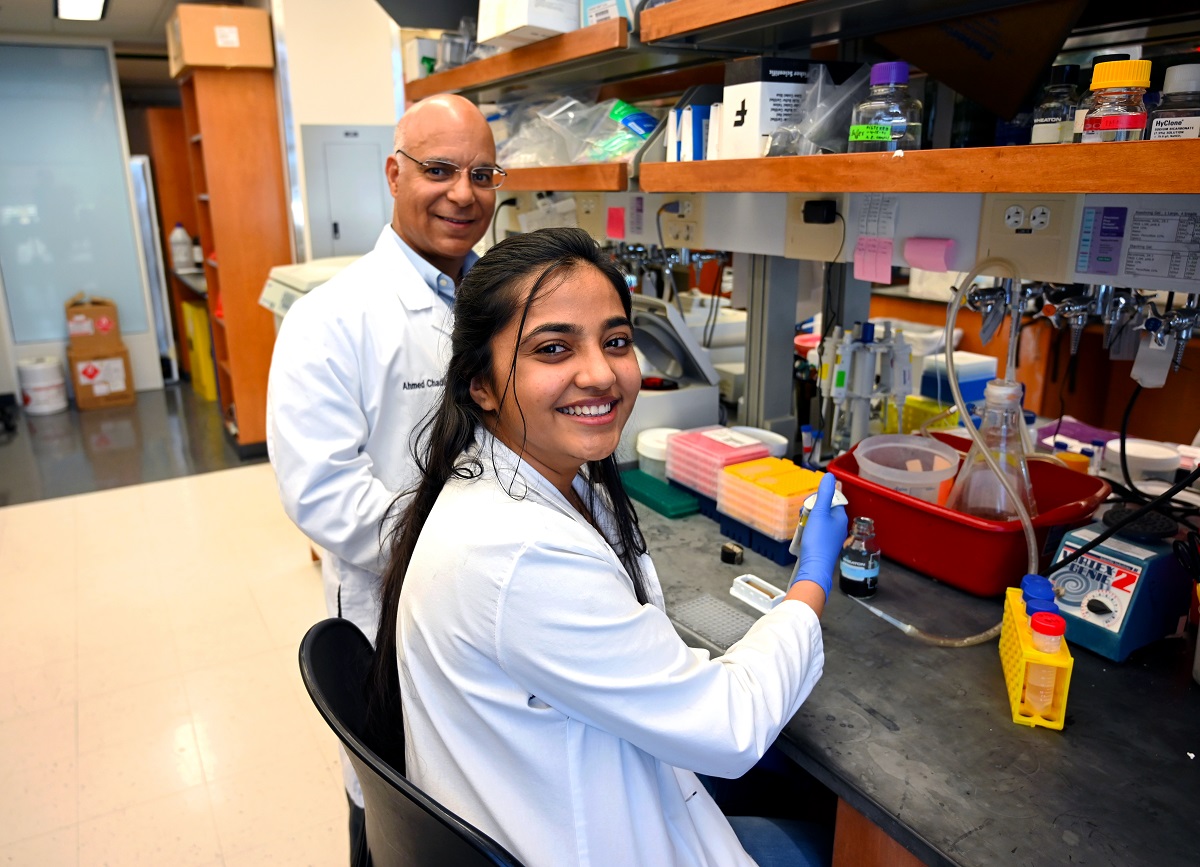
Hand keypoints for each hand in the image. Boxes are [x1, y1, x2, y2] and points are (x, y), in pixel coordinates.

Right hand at [788, 473, 848, 600]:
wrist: (815, 566)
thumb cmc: (818, 541)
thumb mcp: (819, 513)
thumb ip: (825, 494)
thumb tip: (831, 476)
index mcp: (841, 516)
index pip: (832, 499)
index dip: (819, 498)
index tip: (810, 504)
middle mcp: (839, 526)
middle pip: (824, 509)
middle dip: (812, 510)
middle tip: (805, 516)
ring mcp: (832, 536)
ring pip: (819, 521)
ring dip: (808, 521)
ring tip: (803, 527)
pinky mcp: (825, 545)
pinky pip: (816, 532)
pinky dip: (808, 531)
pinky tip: (804, 537)